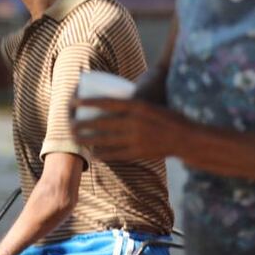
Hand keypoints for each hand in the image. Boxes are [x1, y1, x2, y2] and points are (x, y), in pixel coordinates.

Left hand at [71, 98, 185, 161]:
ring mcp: (137, 138)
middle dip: (83, 124)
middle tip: (69, 124)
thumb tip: (110, 100)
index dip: (88, 102)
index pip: (107, 102)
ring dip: (88, 140)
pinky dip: (104, 154)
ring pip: (106, 140)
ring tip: (75, 139)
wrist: (186, 137)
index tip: (74, 102)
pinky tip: (93, 154)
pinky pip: (117, 154)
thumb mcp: (148, 105)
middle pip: (102, 123)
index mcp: (137, 105)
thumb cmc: (166, 116)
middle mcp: (135, 121)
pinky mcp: (139, 152)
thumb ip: (131, 103)